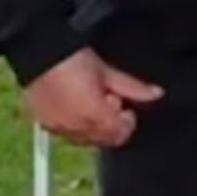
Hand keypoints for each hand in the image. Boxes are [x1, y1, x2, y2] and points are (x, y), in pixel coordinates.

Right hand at [23, 48, 162, 147]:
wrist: (40, 55)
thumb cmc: (72, 60)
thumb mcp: (107, 72)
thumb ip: (133, 87)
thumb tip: (156, 93)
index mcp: (93, 115)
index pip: (119, 135)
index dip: (127, 121)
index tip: (126, 108)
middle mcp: (74, 127)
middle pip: (103, 140)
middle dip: (111, 124)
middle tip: (108, 100)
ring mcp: (57, 128)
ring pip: (84, 140)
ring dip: (94, 127)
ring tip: (91, 101)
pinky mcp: (44, 125)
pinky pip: (66, 135)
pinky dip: (76, 126)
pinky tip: (76, 107)